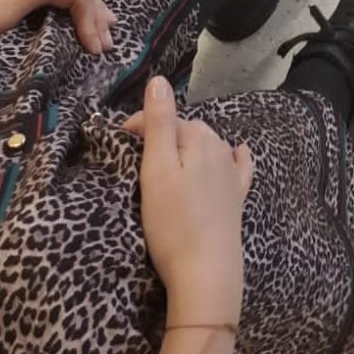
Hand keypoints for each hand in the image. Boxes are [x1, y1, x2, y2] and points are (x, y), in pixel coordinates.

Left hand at [0, 0, 108, 83]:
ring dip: (90, 10)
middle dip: (96, 12)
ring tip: (107, 24)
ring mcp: (22, 1)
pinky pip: (56, 8)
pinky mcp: (16, 18)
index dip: (91, 15)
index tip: (98, 49)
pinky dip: (75, 10)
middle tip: (110, 40)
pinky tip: (79, 12)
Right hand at [125, 77, 251, 326]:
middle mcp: (220, 149)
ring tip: (166, 163)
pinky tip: (238, 153)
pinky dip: (234, 156)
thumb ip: (159, 124)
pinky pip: (238, 166)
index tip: (116, 141)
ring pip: (208, 147)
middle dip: (161, 136)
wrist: (207, 272)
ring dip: (187, 148)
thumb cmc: (174, 222)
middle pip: (186, 132)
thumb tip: (159, 80)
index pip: (165, 119)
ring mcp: (232, 175)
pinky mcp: (238, 198)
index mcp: (198, 138)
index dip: (138, 126)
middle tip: (134, 156)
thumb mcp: (157, 170)